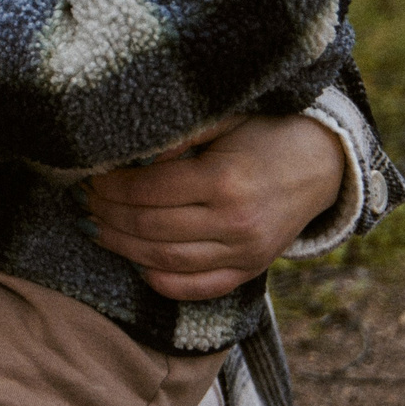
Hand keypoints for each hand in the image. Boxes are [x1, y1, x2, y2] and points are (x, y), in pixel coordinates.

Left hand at [83, 113, 345, 299]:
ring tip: (96, 229)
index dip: (109, 186)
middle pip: (150, 227)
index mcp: (223, 179)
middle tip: (82, 202)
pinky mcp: (251, 269)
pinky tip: (137, 265)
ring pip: (167, 260)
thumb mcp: (225, 118)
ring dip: (124, 247)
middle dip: (108, 215)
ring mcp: (244, 252)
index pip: (147, 191)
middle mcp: (234, 221)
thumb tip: (132, 152)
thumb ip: (179, 133)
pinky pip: (200, 287)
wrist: (322, 163)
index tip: (88, 175)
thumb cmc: (265, 132)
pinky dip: (164, 282)